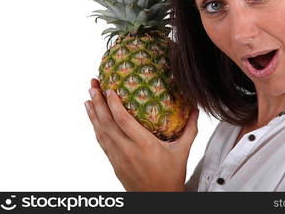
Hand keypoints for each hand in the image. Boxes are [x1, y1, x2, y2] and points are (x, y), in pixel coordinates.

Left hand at [84, 78, 198, 190]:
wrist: (158, 199)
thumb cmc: (171, 177)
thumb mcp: (182, 151)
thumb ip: (190, 129)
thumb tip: (196, 110)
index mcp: (144, 145)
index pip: (123, 120)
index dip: (113, 103)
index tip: (109, 89)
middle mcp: (128, 150)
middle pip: (107, 123)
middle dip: (98, 103)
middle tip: (92, 86)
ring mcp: (118, 158)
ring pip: (101, 132)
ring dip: (93, 114)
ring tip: (88, 98)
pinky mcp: (114, 163)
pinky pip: (102, 142)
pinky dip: (96, 128)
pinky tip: (94, 119)